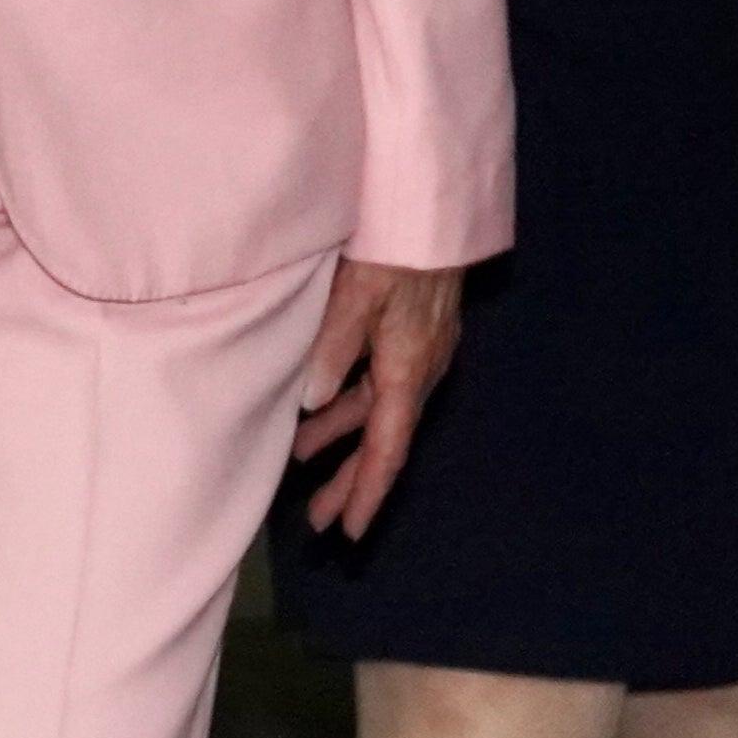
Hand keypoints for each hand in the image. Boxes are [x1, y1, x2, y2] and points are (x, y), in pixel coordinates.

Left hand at [289, 260, 464, 538]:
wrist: (436, 207)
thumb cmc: (395, 246)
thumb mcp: (357, 294)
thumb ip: (333, 346)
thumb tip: (310, 404)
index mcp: (409, 369)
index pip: (388, 447)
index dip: (367, 491)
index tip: (348, 530)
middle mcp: (421, 368)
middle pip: (384, 438)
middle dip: (351, 478)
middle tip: (317, 520)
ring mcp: (421, 350)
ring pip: (379, 409)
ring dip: (344, 438)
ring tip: (301, 462)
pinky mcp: (415, 331)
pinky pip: (381, 383)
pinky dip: (352, 404)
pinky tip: (323, 407)